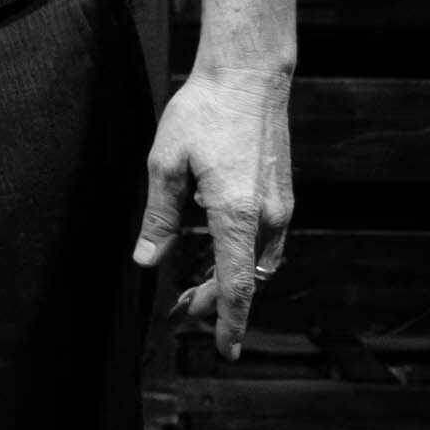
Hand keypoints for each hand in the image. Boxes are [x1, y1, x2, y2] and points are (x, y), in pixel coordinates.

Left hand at [133, 62, 295, 352]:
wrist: (248, 78)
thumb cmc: (202, 114)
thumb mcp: (165, 165)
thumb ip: (159, 218)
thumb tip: (147, 261)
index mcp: (237, 215)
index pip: (234, 286)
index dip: (227, 322)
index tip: (226, 352)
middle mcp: (269, 218)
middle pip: (244, 281)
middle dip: (213, 304)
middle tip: (178, 315)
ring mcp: (281, 207)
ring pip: (256, 265)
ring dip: (227, 282)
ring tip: (189, 291)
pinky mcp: (282, 196)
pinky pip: (264, 243)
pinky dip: (240, 259)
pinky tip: (214, 254)